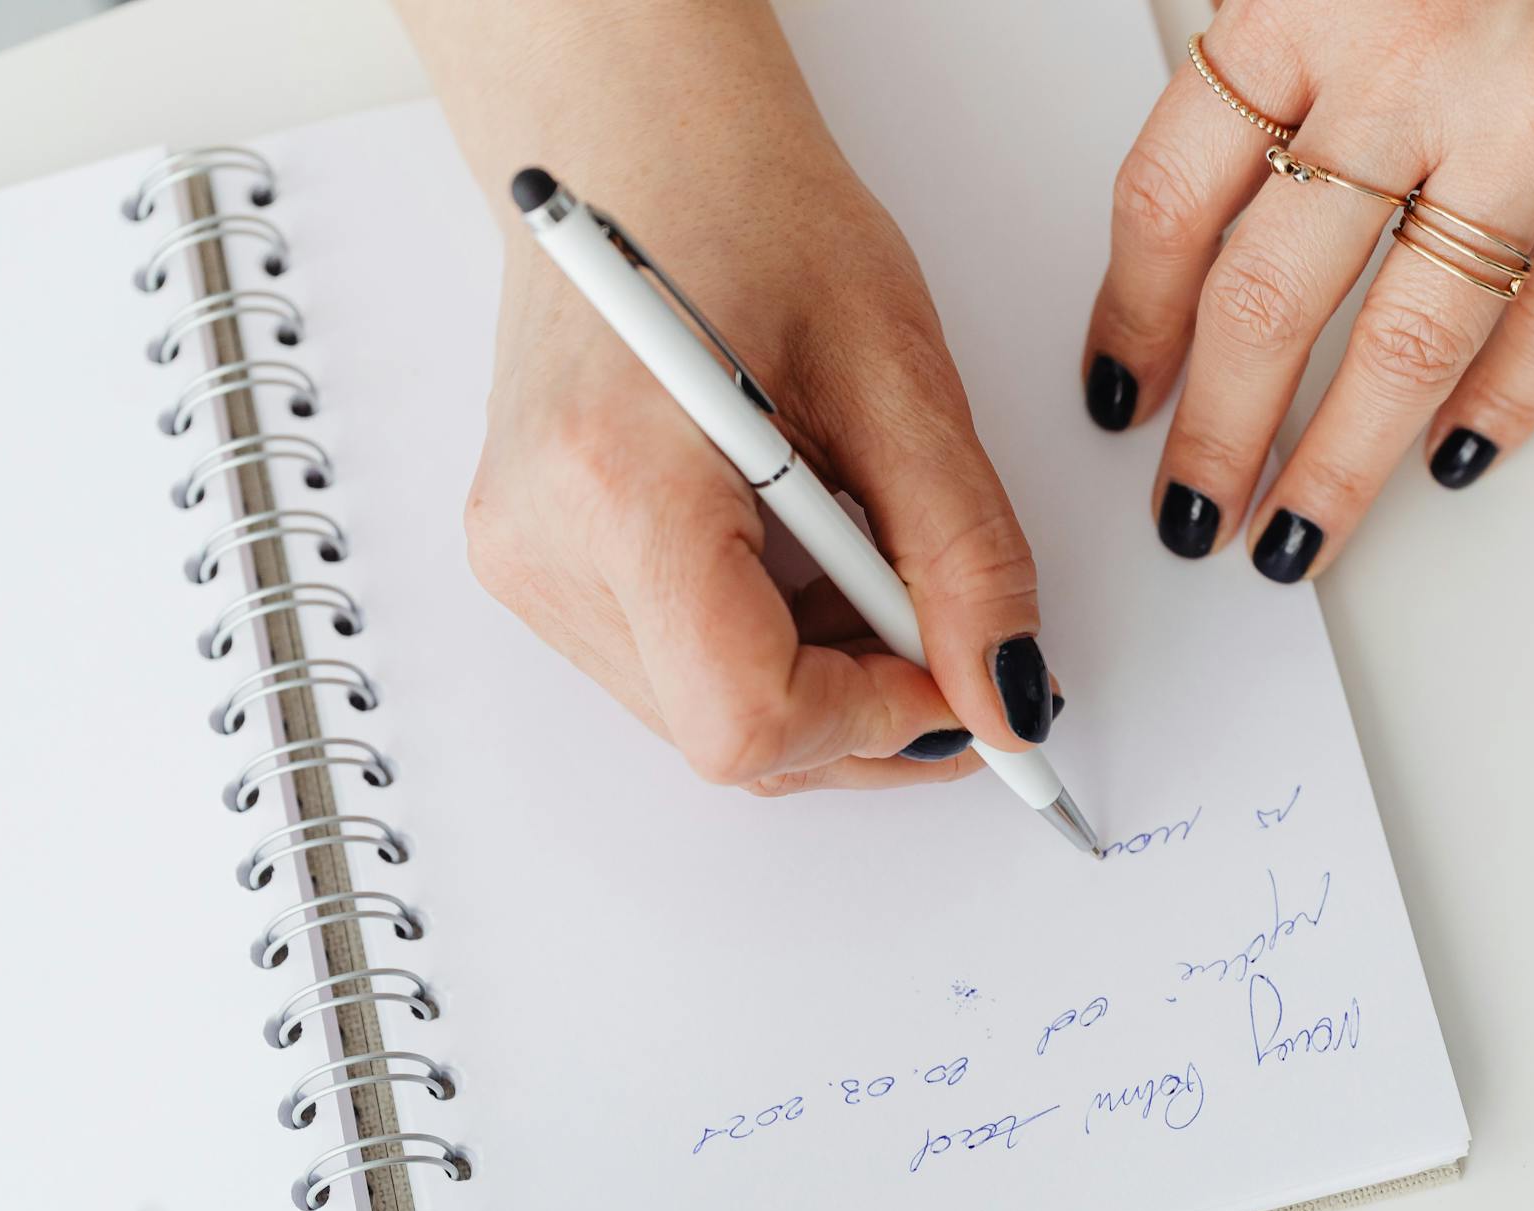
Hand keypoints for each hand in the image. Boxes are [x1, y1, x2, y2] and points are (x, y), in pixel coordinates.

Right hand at [399, 0, 1056, 794]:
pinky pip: (674, 672)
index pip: (747, 714)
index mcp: (621, 481)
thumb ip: (965, 554)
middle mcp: (543, 541)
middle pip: (729, 736)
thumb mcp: (900, 378)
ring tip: (870, 558)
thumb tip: (1009, 695)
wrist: (639, 150)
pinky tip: (808, 560)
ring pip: (705, 720)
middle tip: (954, 636)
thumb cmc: (751, 218)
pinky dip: (770, 648)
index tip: (963, 681)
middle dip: (866, 710)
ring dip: (823, 681)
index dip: (877, 721)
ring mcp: (525, 563)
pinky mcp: (533, 566)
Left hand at [1081, 0, 1533, 581]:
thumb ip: (1277, 32)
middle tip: (1189, 511)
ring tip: (1292, 532)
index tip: (1121, 383)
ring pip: (1408, 344)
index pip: (1174, 195)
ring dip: (1337, 464)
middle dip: (1216, 432)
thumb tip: (1205, 179)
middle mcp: (1417, 60)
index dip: (1133, 314)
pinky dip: (1500, 409)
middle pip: (1272, 297)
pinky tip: (1452, 458)